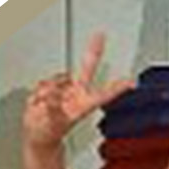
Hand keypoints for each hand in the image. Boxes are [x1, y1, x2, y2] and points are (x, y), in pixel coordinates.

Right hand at [22, 32, 133, 149]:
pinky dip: (38, 94)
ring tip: (45, 107)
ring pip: (55, 80)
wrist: (37, 134)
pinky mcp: (50, 85)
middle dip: (93, 50)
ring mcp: (63, 88)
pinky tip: (39, 103)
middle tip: (100, 35)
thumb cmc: (48, 131)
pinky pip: (42, 84)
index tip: (131, 81)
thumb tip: (51, 98)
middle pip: (86, 67)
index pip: (104, 94)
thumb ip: (52, 110)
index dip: (118, 88)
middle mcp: (76, 93)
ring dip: (47, 93)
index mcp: (83, 105)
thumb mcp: (52, 125)